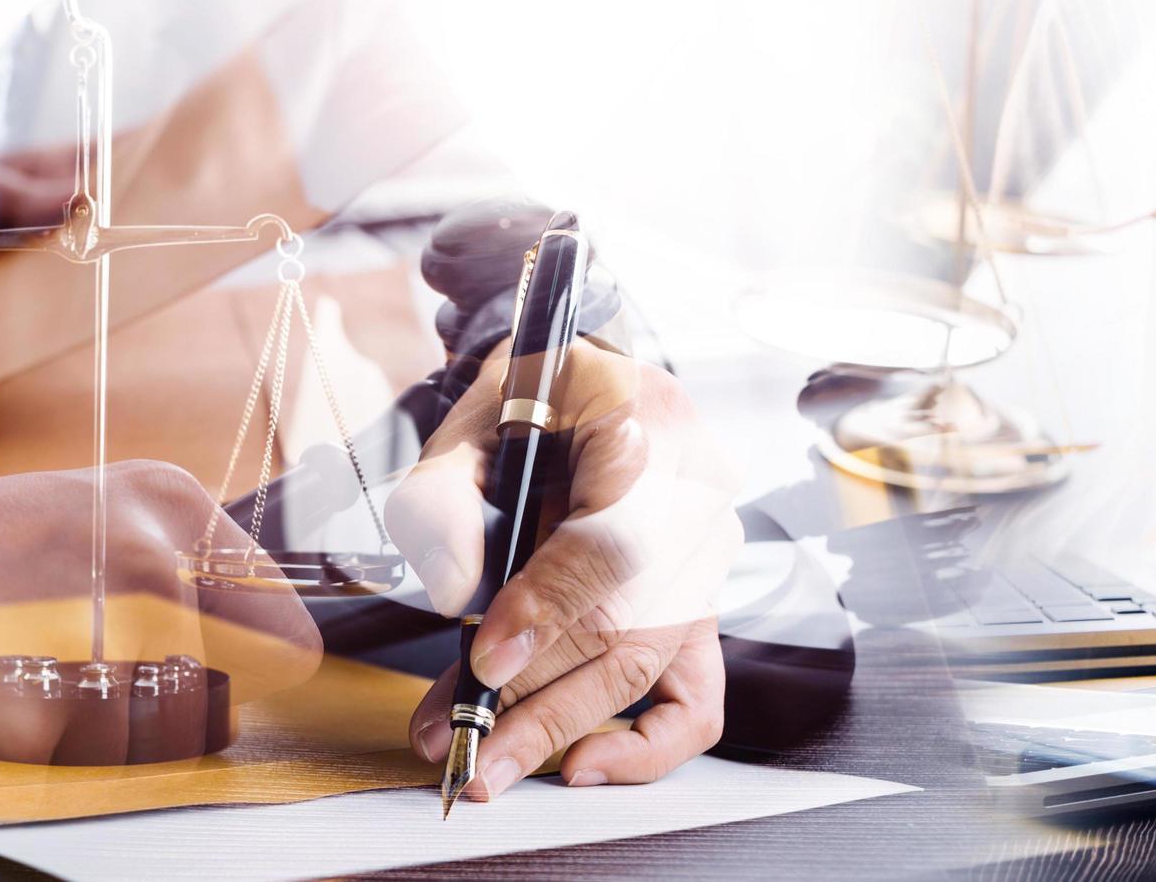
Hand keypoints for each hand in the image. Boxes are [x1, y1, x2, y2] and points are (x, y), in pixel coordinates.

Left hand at [390, 346, 740, 799]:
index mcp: (648, 427)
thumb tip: (458, 598)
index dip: (548, 609)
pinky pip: (696, 702)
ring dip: (561, 727)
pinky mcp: (698, 611)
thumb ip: (447, 497)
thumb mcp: (470, 422)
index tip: (484, 661)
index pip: (615, 540)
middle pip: (628, 622)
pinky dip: (644, 748)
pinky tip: (578, 764)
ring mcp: (707, 562)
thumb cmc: (530, 403)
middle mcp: (698, 499)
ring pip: (650, 666)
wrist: (582, 391)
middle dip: (534, 696)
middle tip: (454, 741)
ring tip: (487, 764)